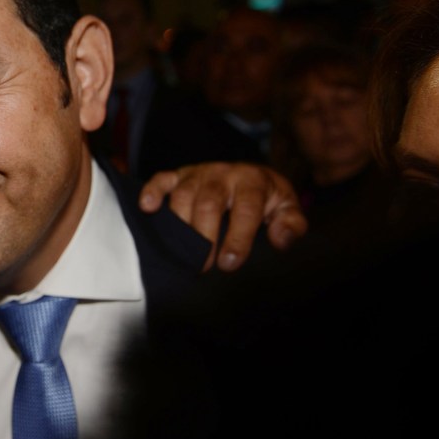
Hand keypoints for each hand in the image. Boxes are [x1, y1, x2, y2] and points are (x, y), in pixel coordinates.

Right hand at [139, 162, 306, 271]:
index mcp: (252, 180)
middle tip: (204, 266)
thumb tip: (281, 238)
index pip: (246, 208)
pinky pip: (161, 178)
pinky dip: (152, 191)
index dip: (238, 237)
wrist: (249, 174)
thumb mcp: (287, 207)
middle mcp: (223, 173)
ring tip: (182, 252)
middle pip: (209, 202)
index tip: (230, 262)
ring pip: (183, 195)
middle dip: (205, 236)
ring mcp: (198, 173)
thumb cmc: (266, 198)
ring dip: (181, 225)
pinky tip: (148, 207)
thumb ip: (291, 223)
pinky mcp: (179, 175)